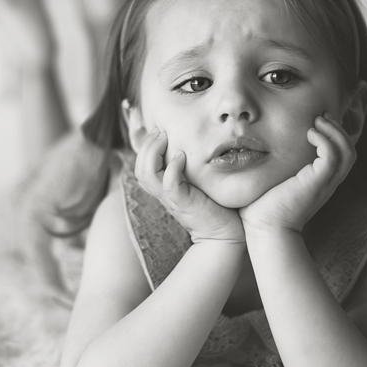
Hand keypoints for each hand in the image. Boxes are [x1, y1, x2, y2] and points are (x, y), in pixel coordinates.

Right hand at [135, 129, 244, 243]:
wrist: (227, 235)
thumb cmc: (218, 207)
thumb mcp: (201, 183)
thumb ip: (194, 169)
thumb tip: (199, 146)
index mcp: (165, 188)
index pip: (142, 167)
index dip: (145, 147)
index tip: (159, 131)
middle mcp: (164, 193)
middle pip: (140, 169)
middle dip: (146, 146)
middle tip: (159, 130)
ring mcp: (173, 199)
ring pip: (147, 175)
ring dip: (153, 153)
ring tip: (165, 138)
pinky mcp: (184, 204)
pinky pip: (169, 185)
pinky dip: (172, 169)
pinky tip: (181, 156)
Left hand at [240, 113, 355, 234]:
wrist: (265, 231)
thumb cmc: (261, 210)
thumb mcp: (271, 182)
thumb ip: (271, 167)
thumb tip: (252, 151)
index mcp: (319, 182)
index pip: (340, 155)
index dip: (333, 136)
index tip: (316, 122)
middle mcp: (326, 183)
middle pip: (349, 151)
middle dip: (337, 130)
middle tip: (321, 117)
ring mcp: (324, 184)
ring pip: (347, 152)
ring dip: (334, 132)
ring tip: (317, 122)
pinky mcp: (316, 183)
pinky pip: (331, 156)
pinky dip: (324, 141)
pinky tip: (308, 134)